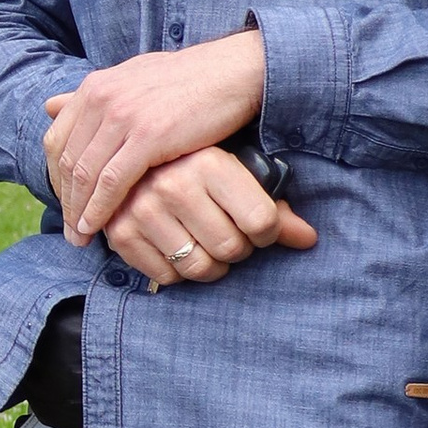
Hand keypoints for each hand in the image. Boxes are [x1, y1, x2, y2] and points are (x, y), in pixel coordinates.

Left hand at [43, 30, 266, 242]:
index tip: (65, 204)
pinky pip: (112, 181)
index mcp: (94, 86)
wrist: (233, 71)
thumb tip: (50, 105)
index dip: (56, 177)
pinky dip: (100, 208)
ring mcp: (123, 116)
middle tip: (70, 231)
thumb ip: (93, 97)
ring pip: (86, 174)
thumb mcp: (132, 78)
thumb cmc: (188, 80)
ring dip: (79, 211)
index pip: (56, 140)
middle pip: (67, 161)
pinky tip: (99, 227)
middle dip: (66, 201)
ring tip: (81, 238)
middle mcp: (101, 99)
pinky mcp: (148, 136)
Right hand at [103, 145, 319, 290]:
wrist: (136, 150)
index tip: (259, 227)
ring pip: (199, 268)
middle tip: (230, 236)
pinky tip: (178, 249)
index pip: (262, 222)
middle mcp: (173, 184)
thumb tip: (307, 239)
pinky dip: (177, 272)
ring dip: (210, 266)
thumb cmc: (199, 166)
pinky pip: (166, 277)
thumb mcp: (238, 175)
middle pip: (231, 248)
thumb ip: (275, 208)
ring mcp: (142, 209)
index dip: (268, 233)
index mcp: (209, 162)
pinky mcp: (121, 232)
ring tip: (207, 245)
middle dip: (238, 250)